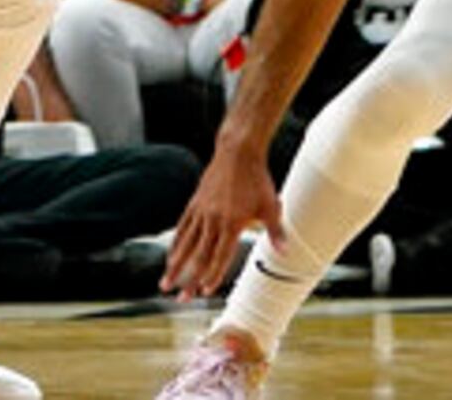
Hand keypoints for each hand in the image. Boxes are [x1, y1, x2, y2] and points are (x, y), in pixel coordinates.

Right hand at [163, 134, 282, 297]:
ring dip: (175, 264)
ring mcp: (201, 210)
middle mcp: (212, 219)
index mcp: (230, 223)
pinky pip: (183, 226)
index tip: (204, 291)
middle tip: (178, 297)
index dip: (212, 275)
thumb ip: (276, 232)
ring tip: (165, 281)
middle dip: (187, 279)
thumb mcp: (270, 206)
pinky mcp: (195, 202)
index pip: (219, 256)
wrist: (237, 152)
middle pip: (198, 255)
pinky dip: (176, 242)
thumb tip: (286, 253)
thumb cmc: (257, 180)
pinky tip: (171, 253)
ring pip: (185, 243)